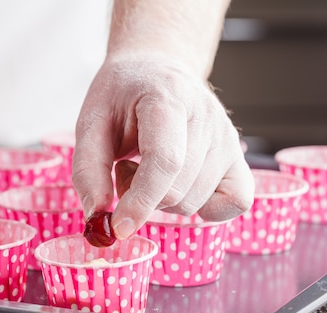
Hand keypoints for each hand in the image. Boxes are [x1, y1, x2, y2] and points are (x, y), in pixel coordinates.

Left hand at [72, 54, 253, 239]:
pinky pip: (235, 202)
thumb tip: (97, 215)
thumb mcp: (91, 121)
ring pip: (196, 201)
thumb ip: (88, 169)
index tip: (119, 227)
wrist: (157, 70)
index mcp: (168, 99)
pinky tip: (181, 186)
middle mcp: (207, 118)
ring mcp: (228, 138)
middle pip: (178, 189)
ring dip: (164, 200)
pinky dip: (206, 208)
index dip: (141, 200)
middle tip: (126, 168)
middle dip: (143, 198)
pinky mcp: (237, 156)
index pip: (165, 160)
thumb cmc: (123, 95)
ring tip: (150, 167)